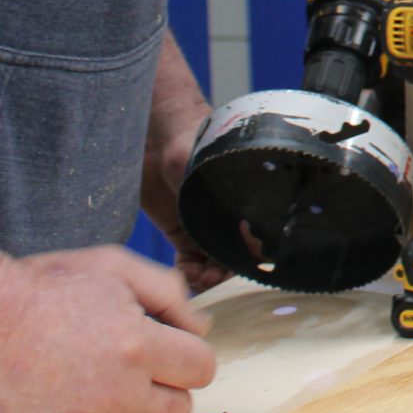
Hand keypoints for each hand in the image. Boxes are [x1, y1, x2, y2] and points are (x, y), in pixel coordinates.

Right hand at [0, 246, 216, 412]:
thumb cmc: (43, 287)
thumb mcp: (114, 267)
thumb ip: (168, 294)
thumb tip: (200, 329)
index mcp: (138, 347)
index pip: (201, 370)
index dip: (188, 356)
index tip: (169, 349)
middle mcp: (114, 394)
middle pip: (177, 411)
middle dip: (166, 388)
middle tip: (137, 368)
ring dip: (129, 412)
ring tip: (97, 381)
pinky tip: (63, 395)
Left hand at [141, 34, 228, 292]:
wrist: (160, 131)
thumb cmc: (195, 140)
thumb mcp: (214, 170)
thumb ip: (229, 197)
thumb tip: (249, 231)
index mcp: (244, 201)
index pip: (253, 241)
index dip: (245, 262)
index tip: (231, 272)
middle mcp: (228, 215)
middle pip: (233, 257)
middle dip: (223, 275)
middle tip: (207, 281)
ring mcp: (204, 224)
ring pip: (211, 263)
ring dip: (205, 276)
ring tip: (194, 278)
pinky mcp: (180, 229)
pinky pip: (189, 259)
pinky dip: (188, 271)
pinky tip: (183, 272)